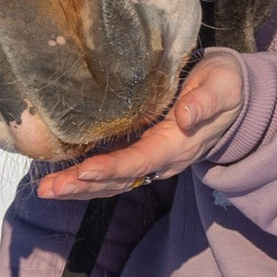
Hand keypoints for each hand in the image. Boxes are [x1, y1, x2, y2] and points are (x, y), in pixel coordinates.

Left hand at [36, 45, 247, 198]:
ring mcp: (150, 162)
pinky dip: (84, 180)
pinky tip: (59, 179)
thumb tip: (185, 116)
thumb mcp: (222, 86)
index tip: (85, 170)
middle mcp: (161, 161)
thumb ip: (205, 101)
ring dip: (78, 188)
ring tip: (46, 190)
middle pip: (120, 180)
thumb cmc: (223, 86)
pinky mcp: (140, 156)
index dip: (114, 168)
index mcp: (178, 144)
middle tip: (50, 188)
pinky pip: (111, 175)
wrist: (230, 99)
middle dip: (83, 185)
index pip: (143, 161)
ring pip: (111, 183)